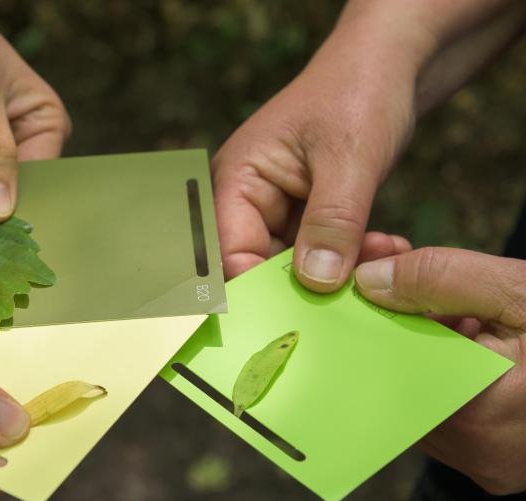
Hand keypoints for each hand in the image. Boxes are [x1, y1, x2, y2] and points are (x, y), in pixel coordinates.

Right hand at [212, 23, 417, 289]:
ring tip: (384, 261)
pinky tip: (384, 248)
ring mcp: (276, 210)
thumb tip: (317, 283)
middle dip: (309, 283)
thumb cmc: (358, 94)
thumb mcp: (349, 158)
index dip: (261, 288)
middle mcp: (247, 200)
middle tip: (358, 292)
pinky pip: (320, 253)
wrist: (389, 67)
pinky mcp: (305, 216)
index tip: (304, 314)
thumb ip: (332, 222)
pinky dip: (351, 257)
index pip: (230, 253)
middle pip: (259, 267)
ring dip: (338, 270)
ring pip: (294, 266)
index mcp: (236, 181)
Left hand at [356, 247, 525, 493]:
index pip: (391, 357)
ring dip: (428, 348)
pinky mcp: (499, 466)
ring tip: (464, 315)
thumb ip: (440, 279)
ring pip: (423, 395)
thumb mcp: (519, 293)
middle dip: (403, 323)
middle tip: (409, 277)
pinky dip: (450, 374)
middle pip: (403, 378)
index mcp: (477, 411)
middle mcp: (475, 452)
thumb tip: (367, 281)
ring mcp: (487, 465)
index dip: (379, 311)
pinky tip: (477, 341)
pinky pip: (450, 412)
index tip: (374, 272)